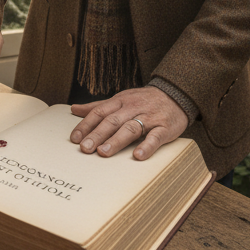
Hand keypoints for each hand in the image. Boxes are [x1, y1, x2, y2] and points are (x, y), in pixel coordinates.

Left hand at [69, 86, 188, 160]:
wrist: (175, 94)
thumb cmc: (143, 100)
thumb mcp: (120, 99)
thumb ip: (98, 106)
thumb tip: (74, 109)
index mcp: (119, 102)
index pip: (99, 112)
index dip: (86, 125)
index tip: (75, 139)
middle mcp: (132, 108)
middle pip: (112, 121)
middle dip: (98, 134)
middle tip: (85, 148)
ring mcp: (148, 118)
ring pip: (130, 128)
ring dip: (116, 141)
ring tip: (104, 152)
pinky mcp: (164, 127)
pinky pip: (155, 137)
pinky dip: (147, 146)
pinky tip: (138, 156)